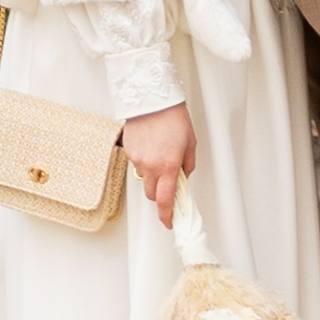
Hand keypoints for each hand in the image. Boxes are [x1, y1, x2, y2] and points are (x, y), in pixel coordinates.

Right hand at [123, 105, 195, 226]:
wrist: (152, 98)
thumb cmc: (173, 117)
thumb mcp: (190, 143)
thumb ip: (187, 165)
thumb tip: (183, 177)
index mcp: (169, 165)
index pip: (166, 201)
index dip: (167, 216)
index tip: (169, 222)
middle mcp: (151, 166)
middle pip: (152, 195)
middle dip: (160, 194)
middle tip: (168, 182)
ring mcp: (138, 159)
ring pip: (145, 179)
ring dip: (152, 176)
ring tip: (159, 155)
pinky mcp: (129, 151)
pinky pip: (137, 165)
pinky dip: (144, 162)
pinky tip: (150, 147)